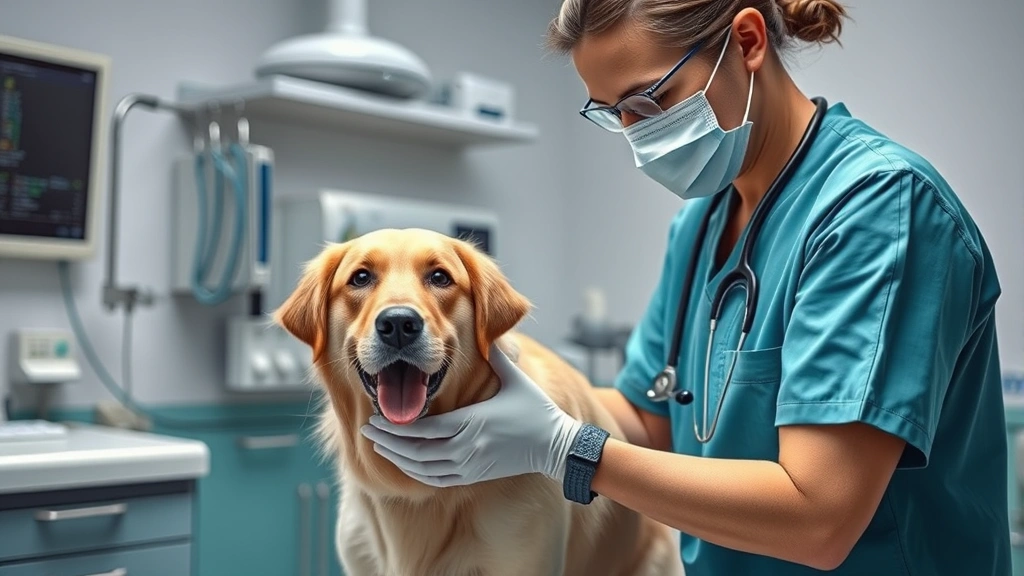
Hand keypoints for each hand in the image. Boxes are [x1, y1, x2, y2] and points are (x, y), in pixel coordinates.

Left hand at [360, 343, 581, 487]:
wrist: (554, 446)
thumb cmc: (535, 410)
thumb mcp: (516, 379)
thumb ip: (497, 356)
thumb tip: (487, 332)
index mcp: (472, 422)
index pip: (424, 430)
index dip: (397, 426)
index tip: (377, 416)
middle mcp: (467, 447)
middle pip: (416, 451)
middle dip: (389, 441)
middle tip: (368, 430)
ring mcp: (470, 465)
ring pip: (423, 468)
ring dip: (398, 458)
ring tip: (379, 446)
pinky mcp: (474, 475)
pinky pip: (437, 480)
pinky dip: (417, 473)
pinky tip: (405, 464)